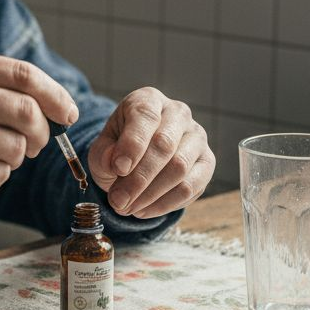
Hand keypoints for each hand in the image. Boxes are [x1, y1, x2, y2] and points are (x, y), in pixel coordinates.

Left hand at [88, 88, 214, 218]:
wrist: (138, 158)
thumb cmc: (119, 148)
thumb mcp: (102, 149)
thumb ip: (104, 155)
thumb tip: (117, 165)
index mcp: (149, 100)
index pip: (145, 116)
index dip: (132, 144)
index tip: (118, 169)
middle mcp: (178, 113)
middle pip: (165, 145)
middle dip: (139, 178)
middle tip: (118, 201)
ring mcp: (197, 137)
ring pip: (180, 168)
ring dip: (150, 195)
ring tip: (127, 208)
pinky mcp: (207, 162)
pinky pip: (191, 187)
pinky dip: (164, 204)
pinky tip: (143, 210)